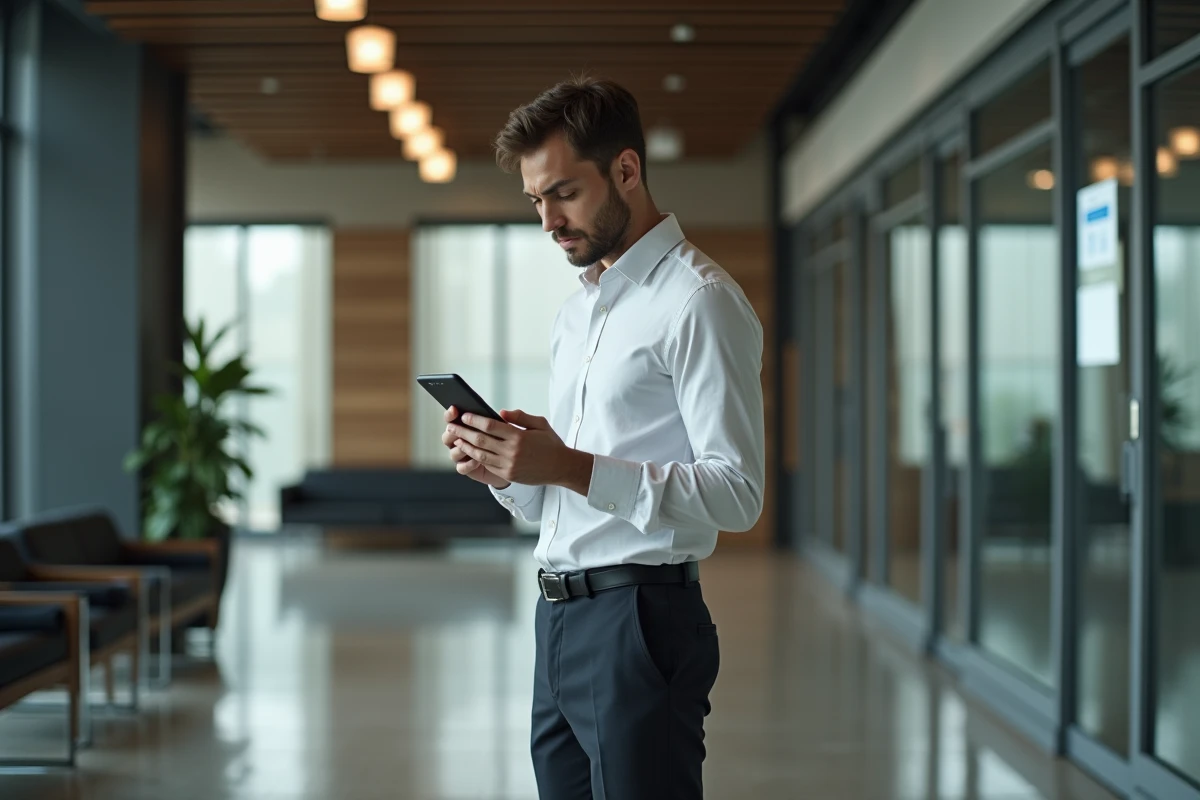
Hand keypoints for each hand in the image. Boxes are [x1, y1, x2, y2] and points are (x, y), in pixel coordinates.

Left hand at [448, 409, 593, 492]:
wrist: (561, 467)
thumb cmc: (551, 443)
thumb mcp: (540, 424)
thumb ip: (520, 416)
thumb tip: (499, 413)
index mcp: (519, 436)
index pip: (490, 426)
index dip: (474, 420)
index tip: (464, 415)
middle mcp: (512, 451)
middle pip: (481, 440)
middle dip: (463, 432)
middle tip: (451, 426)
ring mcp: (509, 464)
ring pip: (480, 454)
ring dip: (466, 446)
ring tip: (455, 439)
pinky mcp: (508, 474)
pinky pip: (488, 465)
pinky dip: (476, 457)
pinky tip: (469, 452)